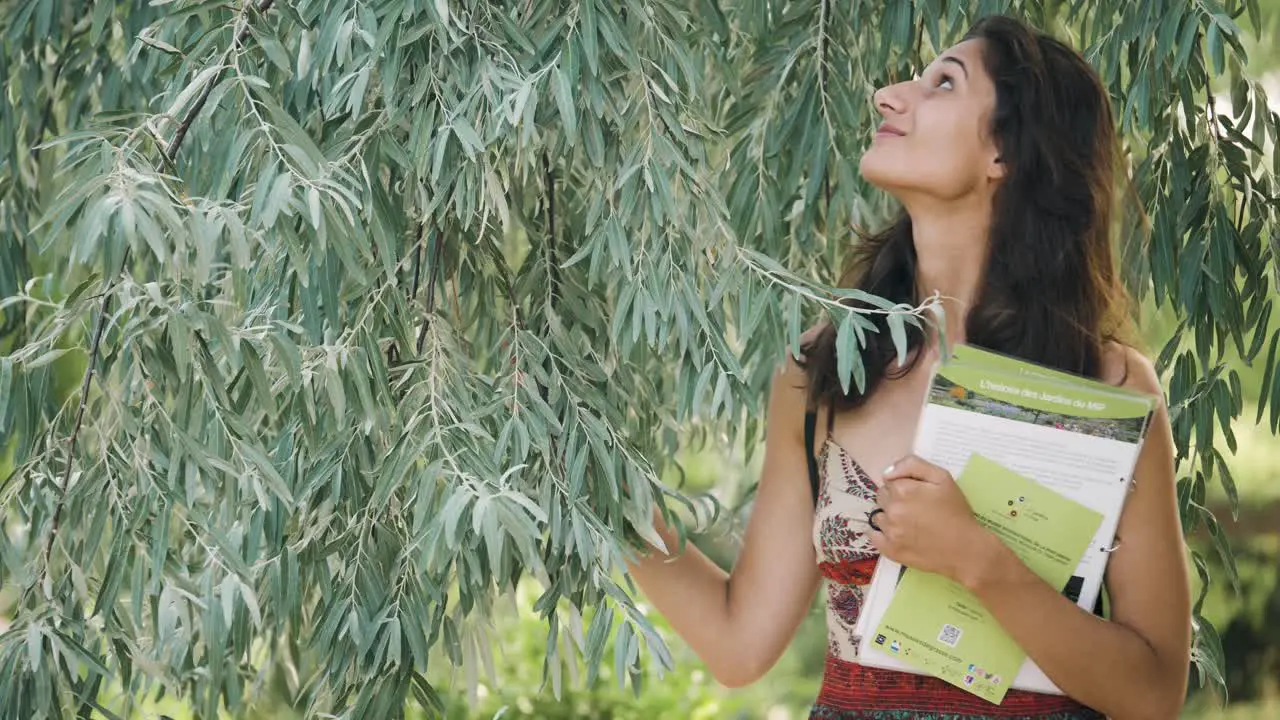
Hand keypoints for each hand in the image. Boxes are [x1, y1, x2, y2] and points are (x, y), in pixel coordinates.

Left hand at [867, 455, 992, 583]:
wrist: (966, 550)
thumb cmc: (956, 512)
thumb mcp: (942, 478)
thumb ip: (913, 465)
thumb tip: (887, 472)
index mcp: (902, 490)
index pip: (889, 481)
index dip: (903, 486)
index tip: (917, 495)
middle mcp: (892, 509)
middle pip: (881, 497)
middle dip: (894, 500)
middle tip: (914, 509)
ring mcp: (889, 531)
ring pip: (878, 516)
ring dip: (888, 516)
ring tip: (908, 523)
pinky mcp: (889, 550)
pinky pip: (873, 536)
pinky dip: (880, 534)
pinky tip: (894, 534)